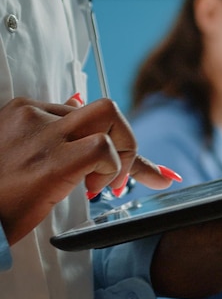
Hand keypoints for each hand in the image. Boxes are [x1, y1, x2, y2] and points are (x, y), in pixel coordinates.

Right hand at [0, 97, 170, 244]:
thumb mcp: (19, 154)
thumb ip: (50, 135)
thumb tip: (80, 114)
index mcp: (25, 112)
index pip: (83, 112)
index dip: (109, 136)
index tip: (122, 162)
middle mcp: (35, 114)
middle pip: (104, 108)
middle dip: (126, 139)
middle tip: (119, 176)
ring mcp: (44, 133)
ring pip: (110, 116)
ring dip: (126, 151)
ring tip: (105, 184)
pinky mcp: (53, 160)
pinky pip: (104, 148)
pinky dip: (113, 168)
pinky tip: (94, 189)